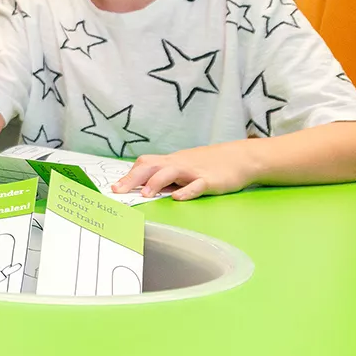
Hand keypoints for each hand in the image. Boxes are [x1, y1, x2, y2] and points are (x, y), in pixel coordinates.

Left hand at [113, 141, 259, 200]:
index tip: (114, 188)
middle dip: (133, 178)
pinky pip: (197, 185)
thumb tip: (143, 188)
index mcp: (171, 162)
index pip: (145, 164)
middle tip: (119, 192)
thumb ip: (166, 177)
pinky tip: (178, 198)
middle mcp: (179, 164)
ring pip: (171, 172)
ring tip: (144, 195)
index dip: (129, 175)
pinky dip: (187, 191)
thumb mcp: (184, 167)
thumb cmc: (208, 164)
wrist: (240, 157)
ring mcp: (195, 171)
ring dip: (156, 183)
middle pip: (151, 166)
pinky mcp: (211, 180)